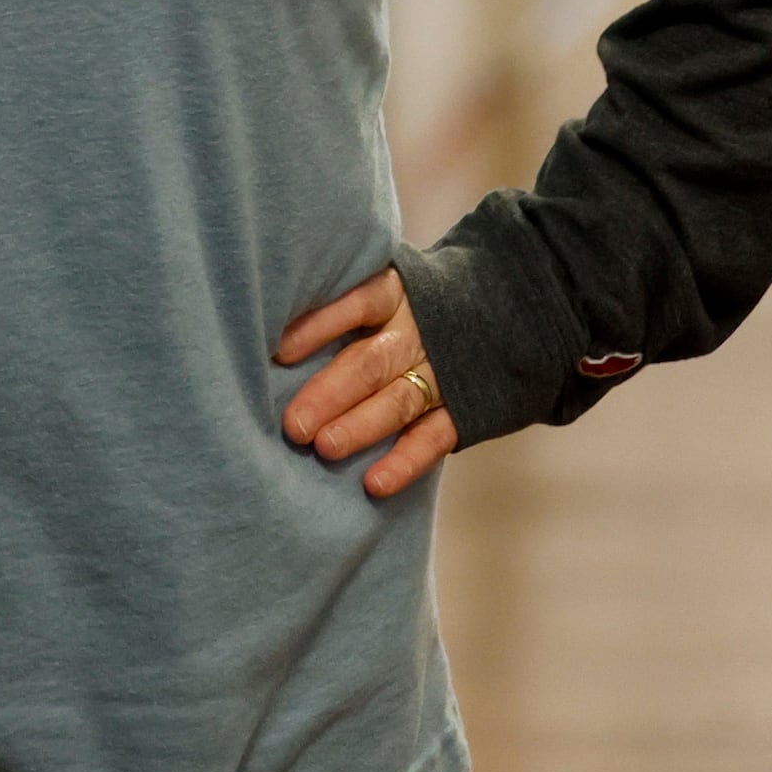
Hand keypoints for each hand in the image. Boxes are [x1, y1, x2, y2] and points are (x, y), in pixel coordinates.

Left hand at [273, 266, 455, 499]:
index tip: (279, 351)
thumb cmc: (413, 305)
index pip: (356, 303)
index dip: (319, 325)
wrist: (505, 314)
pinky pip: (433, 438)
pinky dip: (405, 462)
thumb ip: (341, 302)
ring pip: (399, 402)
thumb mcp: (387, 286)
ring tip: (324, 448)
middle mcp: (418, 333)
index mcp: (396, 295)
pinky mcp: (465, 409)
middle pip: (371, 363)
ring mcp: (444, 372)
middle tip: (293, 425)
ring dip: (361, 427)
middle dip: (330, 393)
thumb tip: (266, 322)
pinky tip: (374, 484)